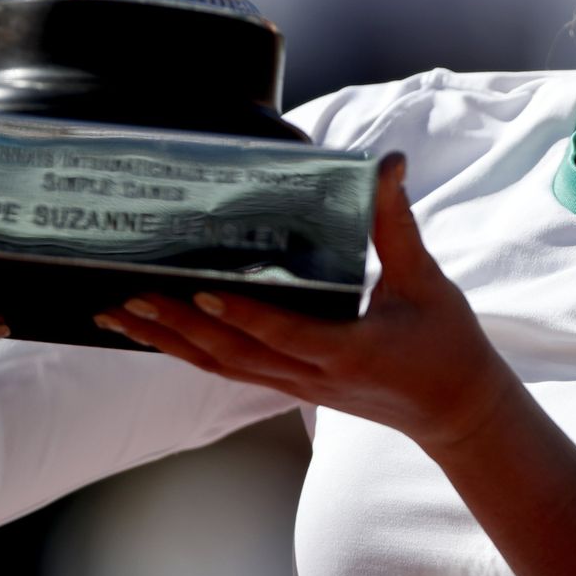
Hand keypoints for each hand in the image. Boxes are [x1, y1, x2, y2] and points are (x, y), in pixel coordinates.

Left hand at [94, 153, 519, 453]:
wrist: (454, 410)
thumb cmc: (445, 343)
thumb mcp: (426, 280)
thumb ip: (396, 224)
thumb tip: (387, 165)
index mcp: (350, 351)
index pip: (285, 334)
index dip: (243, 315)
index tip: (204, 292)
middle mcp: (313, 376)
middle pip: (234, 354)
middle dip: (178, 326)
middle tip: (129, 296)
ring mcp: (299, 385)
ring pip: (222, 367)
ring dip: (169, 342)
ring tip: (120, 314)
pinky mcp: (292, 385)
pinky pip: (231, 370)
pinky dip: (189, 352)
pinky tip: (156, 333)